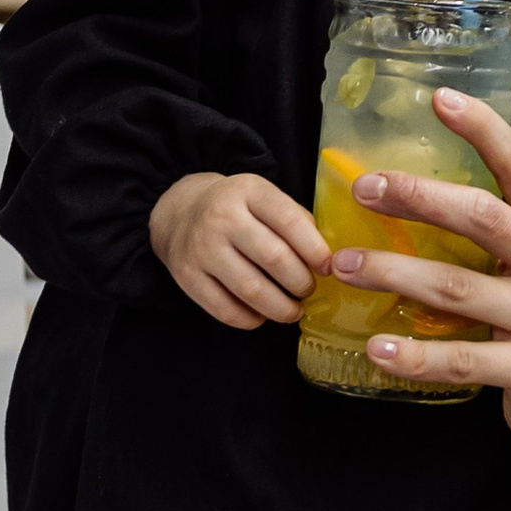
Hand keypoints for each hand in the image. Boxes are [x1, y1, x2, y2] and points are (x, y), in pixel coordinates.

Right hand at [151, 170, 331, 330]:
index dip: (315, 250)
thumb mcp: (265, 197)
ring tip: (293, 310)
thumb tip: (325, 259)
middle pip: (274, 258)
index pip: (289, 221)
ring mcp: (201, 248)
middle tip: (308, 290)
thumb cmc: (238, 208)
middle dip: (301, 282)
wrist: (182, 211)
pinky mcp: (186, 276)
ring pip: (251, 289)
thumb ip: (296, 220)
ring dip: (281, 307)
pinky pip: (225, 309)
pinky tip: (263, 315)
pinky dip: (251, 319)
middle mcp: (221, 217)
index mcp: (248, 191)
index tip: (328, 268)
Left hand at [328, 85, 510, 471]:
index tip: (438, 97)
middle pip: (482, 217)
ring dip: (394, 272)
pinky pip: (464, 360)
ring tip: (343, 266)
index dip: (482, 129)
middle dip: (418, 197)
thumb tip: (411, 200)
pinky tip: (378, 348)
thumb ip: (499, 240)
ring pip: (458, 287)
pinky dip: (417, 356)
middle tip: (364, 188)